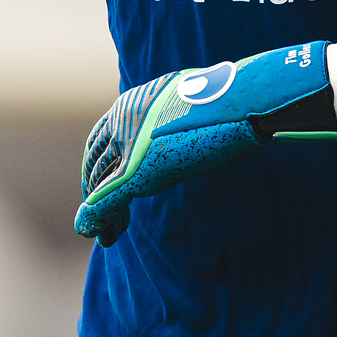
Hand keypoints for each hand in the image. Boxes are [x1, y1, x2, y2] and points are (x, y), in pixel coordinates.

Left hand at [75, 43, 336, 244]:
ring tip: (105, 235)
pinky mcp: (139, 169)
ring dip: (100, 211)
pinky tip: (102, 234)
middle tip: (100, 220)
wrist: (240, 101)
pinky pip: (106, 198)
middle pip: (97, 161)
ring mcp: (129, 145)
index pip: (102, 138)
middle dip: (96, 191)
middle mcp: (124, 120)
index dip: (98, 164)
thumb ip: (181, 122)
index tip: (104, 187)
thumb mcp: (195, 107)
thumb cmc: (226, 101)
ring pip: (99, 182)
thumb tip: (196, 131)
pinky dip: (99, 217)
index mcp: (134, 103)